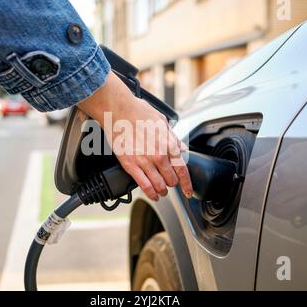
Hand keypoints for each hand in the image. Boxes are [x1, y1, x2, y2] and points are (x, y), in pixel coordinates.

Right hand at [78, 71, 192, 200]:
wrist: (118, 110)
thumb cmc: (138, 112)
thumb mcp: (162, 121)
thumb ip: (173, 138)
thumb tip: (182, 149)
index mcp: (168, 143)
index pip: (182, 169)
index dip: (187, 183)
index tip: (188, 191)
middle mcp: (158, 154)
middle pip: (171, 179)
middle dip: (172, 184)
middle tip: (170, 184)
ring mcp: (144, 161)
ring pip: (159, 186)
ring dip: (162, 191)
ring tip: (162, 192)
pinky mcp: (130, 165)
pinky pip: (144, 186)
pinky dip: (151, 194)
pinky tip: (153, 196)